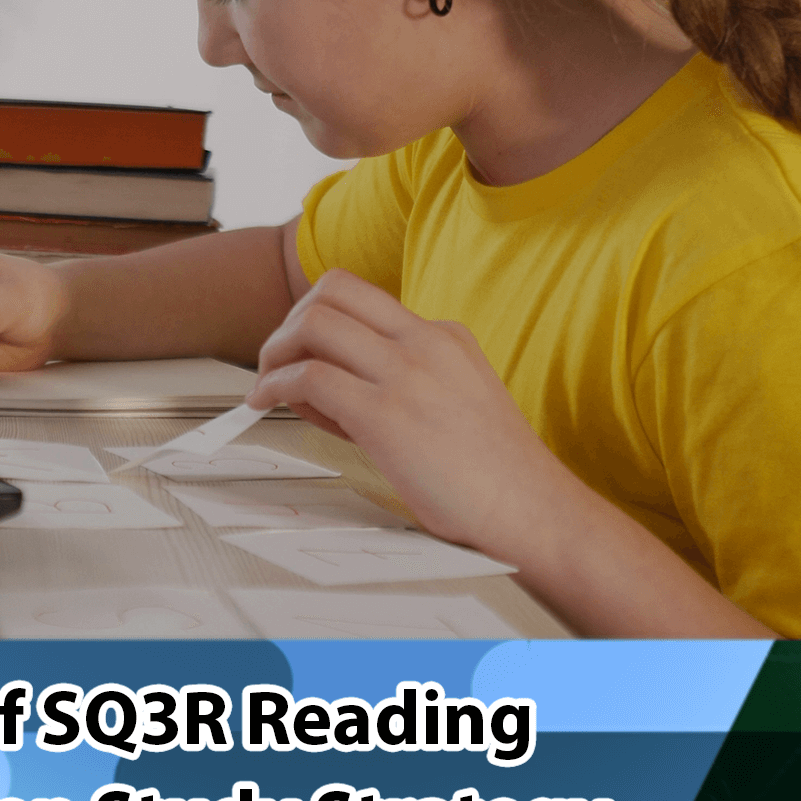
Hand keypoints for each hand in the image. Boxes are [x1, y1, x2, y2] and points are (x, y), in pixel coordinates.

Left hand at [244, 268, 551, 563]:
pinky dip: (276, 385)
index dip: (320, 317)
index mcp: (444, 336)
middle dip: (290, 321)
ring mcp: (406, 374)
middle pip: (333, 289)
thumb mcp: (457, 398)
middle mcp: (424, 342)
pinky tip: (269, 404)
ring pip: (313, 322)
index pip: (362, 297)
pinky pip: (309, 377)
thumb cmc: (495, 474)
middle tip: (277, 360)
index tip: (305, 350)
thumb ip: (402, 381)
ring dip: (275, 351)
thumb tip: (333, 386)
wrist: (533, 511)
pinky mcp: (385, 415)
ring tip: (268, 384)